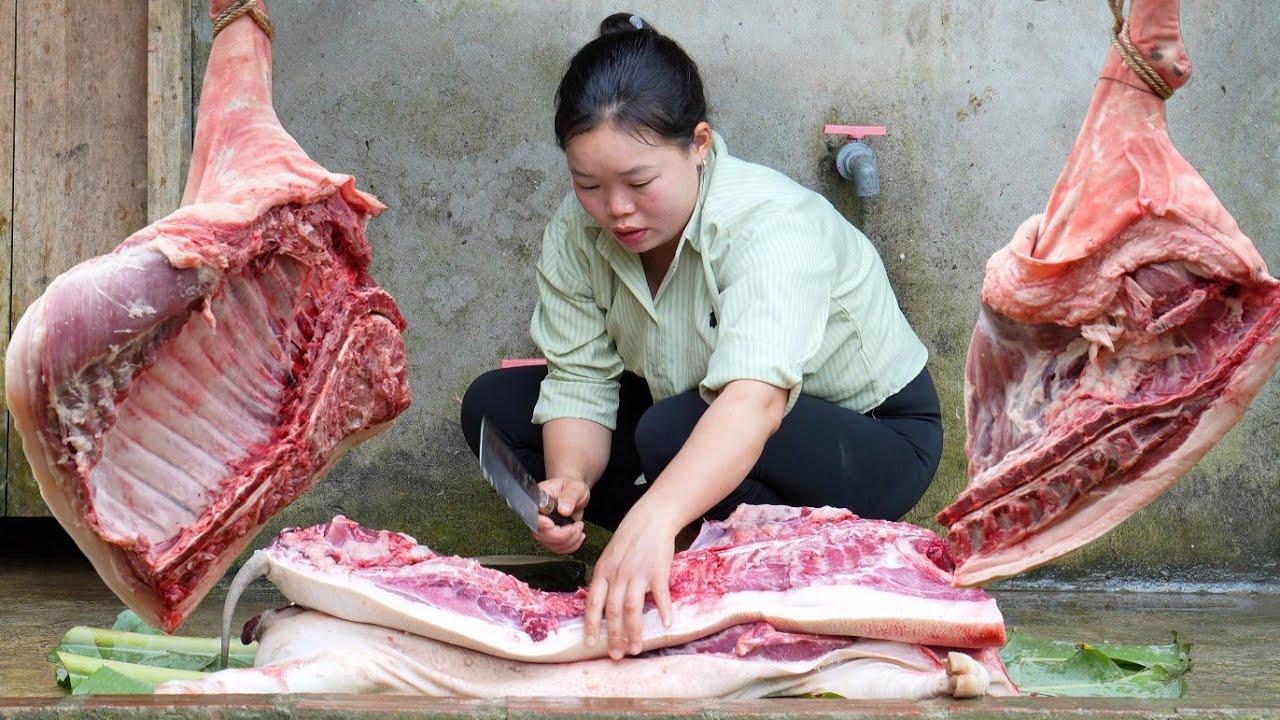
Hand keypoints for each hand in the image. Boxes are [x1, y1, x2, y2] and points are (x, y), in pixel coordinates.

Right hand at [533, 476, 588, 553]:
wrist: (574, 494)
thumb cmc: (571, 488)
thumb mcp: (575, 488)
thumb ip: (569, 497)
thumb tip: (563, 509)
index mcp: (539, 501)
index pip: (533, 516)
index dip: (542, 524)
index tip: (552, 524)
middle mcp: (538, 517)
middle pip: (541, 535)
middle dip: (563, 535)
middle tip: (577, 525)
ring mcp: (544, 529)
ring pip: (551, 545)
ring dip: (570, 540)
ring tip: (579, 527)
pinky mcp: (551, 537)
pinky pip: (559, 549)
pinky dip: (572, 545)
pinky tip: (578, 535)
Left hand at [583, 507, 676, 658]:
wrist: (650, 519)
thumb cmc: (629, 539)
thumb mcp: (609, 557)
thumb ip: (605, 580)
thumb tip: (600, 605)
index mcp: (603, 572)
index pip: (594, 603)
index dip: (591, 625)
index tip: (590, 644)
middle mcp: (618, 575)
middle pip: (613, 610)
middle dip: (614, 636)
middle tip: (617, 655)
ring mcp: (638, 573)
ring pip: (632, 608)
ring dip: (634, 631)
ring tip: (636, 648)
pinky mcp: (658, 570)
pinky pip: (660, 594)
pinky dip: (664, 609)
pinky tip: (666, 623)